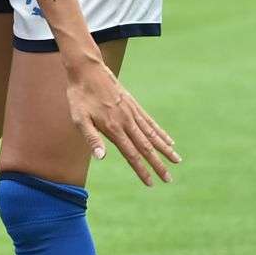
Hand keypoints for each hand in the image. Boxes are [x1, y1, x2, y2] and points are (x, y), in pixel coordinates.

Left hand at [66, 61, 177, 184]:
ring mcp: (133, 113)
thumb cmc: (79, 97)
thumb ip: (91, 138)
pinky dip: (161, 133)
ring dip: (165, 150)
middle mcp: (127, 122)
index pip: (131, 154)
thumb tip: (101, 158)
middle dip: (158, 165)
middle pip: (146, 148)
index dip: (142, 170)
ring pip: (153, 135)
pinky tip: (169, 141)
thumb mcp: (79, 118)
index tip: (151, 183)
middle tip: (170, 179)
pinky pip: (151, 123)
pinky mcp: (134, 106)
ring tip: (177, 161)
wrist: (88, 71)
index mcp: (114, 129)